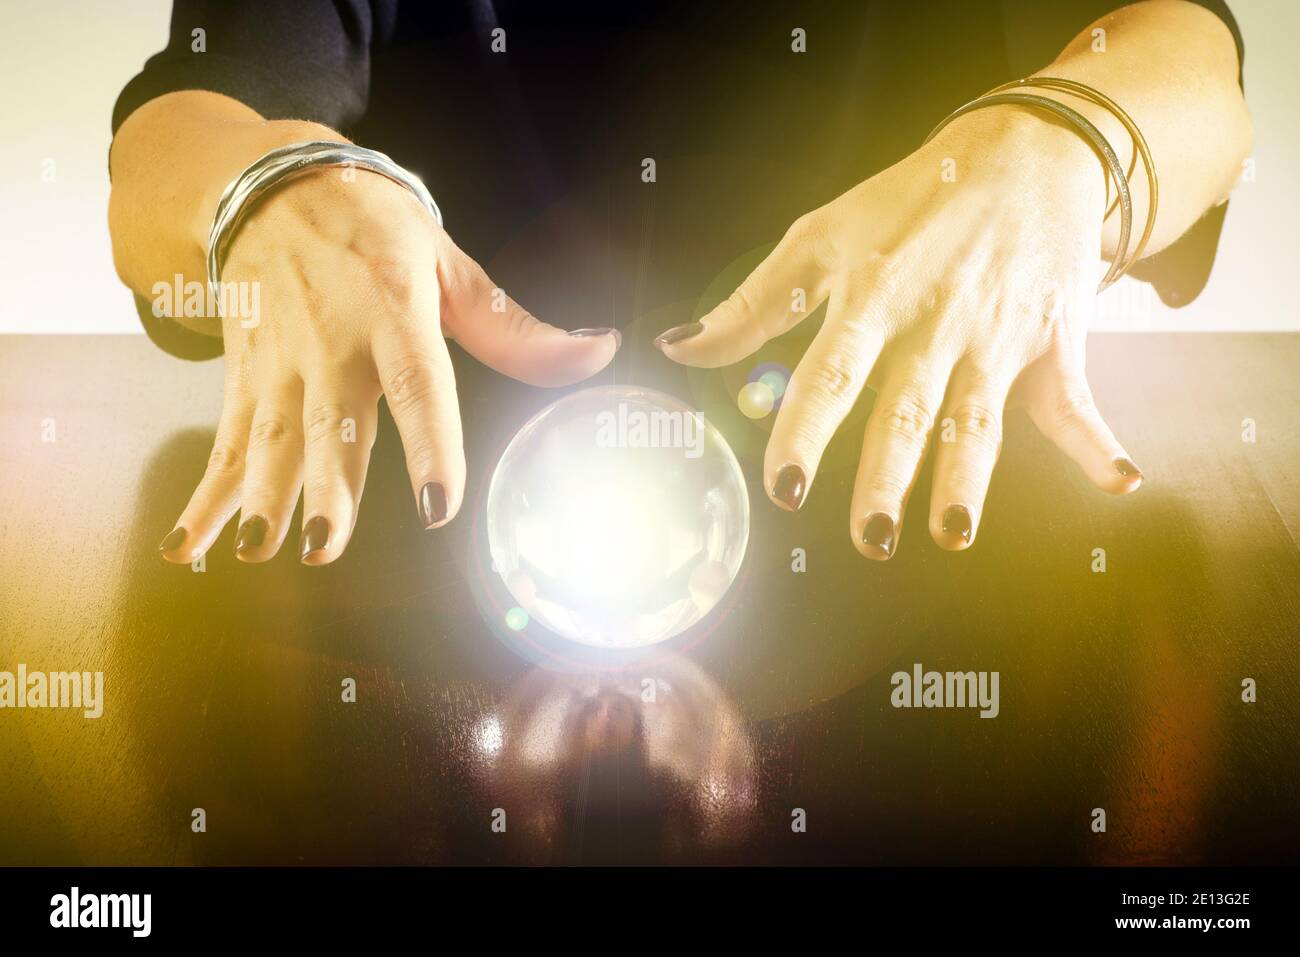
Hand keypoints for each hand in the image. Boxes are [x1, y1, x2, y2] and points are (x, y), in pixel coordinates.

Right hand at [158, 168, 618, 564]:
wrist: (266, 184)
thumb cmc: (371, 226)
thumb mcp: (446, 261)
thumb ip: (515, 327)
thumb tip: (597, 352)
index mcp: (392, 309)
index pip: (416, 382)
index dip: (427, 444)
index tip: (437, 506)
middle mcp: (330, 341)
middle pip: (330, 422)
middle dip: (326, 487)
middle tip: (325, 548)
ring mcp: (279, 361)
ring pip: (270, 437)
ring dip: (262, 497)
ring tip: (258, 549)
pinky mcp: (242, 373)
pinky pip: (225, 438)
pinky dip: (205, 493)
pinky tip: (190, 546)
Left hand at [656, 109, 1142, 558]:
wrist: (1022, 152)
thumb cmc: (907, 203)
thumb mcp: (819, 238)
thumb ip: (753, 304)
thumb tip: (679, 349)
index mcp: (871, 298)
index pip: (831, 373)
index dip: (804, 430)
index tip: (784, 488)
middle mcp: (933, 324)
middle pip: (905, 409)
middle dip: (886, 477)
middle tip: (868, 539)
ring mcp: (997, 337)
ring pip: (979, 419)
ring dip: (969, 477)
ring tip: (953, 532)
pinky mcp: (1052, 341)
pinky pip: (1076, 399)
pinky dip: (1099, 441)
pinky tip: (1120, 482)